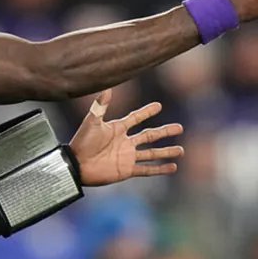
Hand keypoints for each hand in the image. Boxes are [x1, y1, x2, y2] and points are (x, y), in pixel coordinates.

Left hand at [69, 90, 183, 185]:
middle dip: (164, 131)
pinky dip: (160, 169)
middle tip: (180, 128)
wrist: (76, 165)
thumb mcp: (92, 122)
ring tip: (181, 150)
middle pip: (150, 136)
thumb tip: (108, 88)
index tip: (158, 106)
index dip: (147, 112)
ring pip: (152, 153)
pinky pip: (147, 169)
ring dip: (166, 151)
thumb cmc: (82, 142)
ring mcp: (127, 156)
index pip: (136, 118)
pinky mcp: (127, 170)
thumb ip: (100, 106)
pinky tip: (173, 167)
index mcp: (118, 129)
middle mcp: (125, 142)